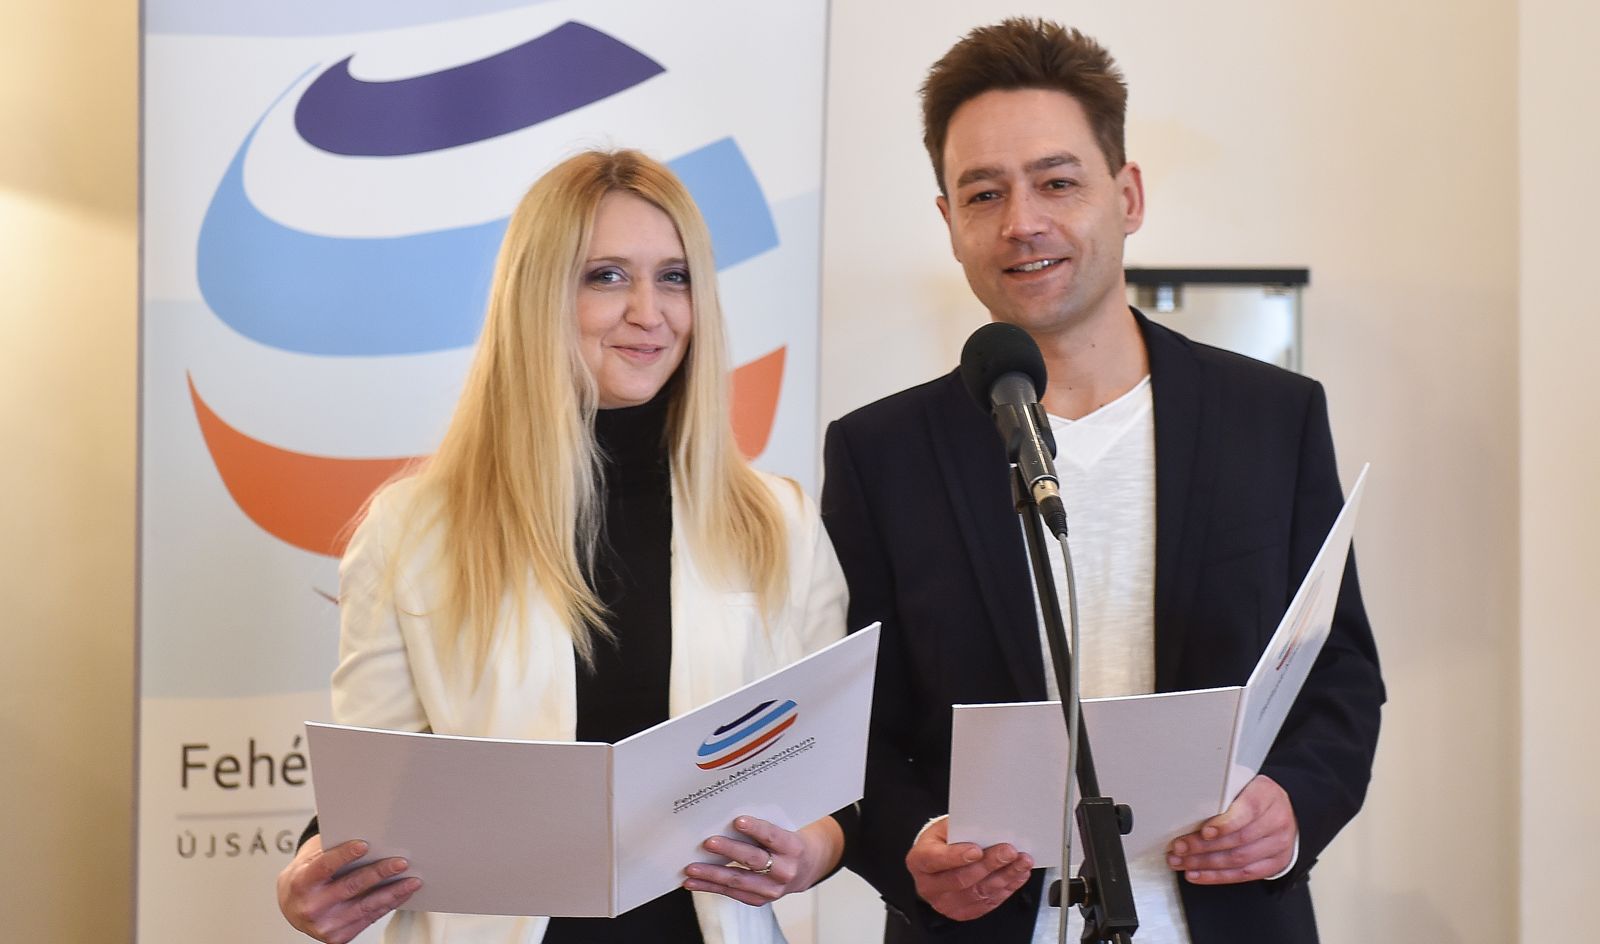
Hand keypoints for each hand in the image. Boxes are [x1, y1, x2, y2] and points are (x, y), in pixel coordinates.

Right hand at [277, 835, 420, 942]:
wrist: (291, 906)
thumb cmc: (306, 876)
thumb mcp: (310, 858)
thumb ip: (332, 848)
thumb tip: (368, 834)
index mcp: (300, 882)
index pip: (324, 866)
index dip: (344, 855)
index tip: (365, 844)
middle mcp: (311, 906)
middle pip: (351, 886)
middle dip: (379, 873)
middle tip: (401, 862)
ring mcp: (324, 925)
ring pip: (365, 906)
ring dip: (392, 893)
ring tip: (412, 881)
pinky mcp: (337, 937)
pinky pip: (368, 919)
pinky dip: (387, 905)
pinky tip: (400, 894)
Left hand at [683, 815, 842, 905]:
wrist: (807, 868)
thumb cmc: (789, 843)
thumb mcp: (785, 829)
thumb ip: (762, 828)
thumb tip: (727, 817)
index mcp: (793, 848)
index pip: (773, 836)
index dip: (756, 829)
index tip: (738, 821)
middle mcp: (784, 871)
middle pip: (753, 860)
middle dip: (729, 851)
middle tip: (708, 843)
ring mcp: (772, 889)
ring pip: (738, 881)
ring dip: (712, 875)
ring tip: (691, 869)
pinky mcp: (759, 900)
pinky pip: (732, 893)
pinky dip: (711, 887)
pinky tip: (694, 882)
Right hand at [905, 816, 1033, 921]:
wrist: (936, 861)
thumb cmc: (941, 841)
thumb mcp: (943, 828)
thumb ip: (960, 828)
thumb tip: (985, 825)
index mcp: (919, 860)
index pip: (936, 860)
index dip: (957, 856)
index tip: (977, 850)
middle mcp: (929, 885)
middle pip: (961, 879)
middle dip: (989, 864)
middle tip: (1009, 852)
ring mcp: (944, 902)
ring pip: (978, 892)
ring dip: (1004, 877)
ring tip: (1021, 862)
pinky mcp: (962, 912)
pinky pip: (987, 903)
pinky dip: (1006, 889)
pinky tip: (1017, 875)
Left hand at [1167, 774, 1296, 883]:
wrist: (1284, 811)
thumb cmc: (1257, 796)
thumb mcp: (1244, 784)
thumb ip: (1223, 793)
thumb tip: (1189, 805)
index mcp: (1267, 795)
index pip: (1248, 810)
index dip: (1225, 823)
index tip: (1204, 831)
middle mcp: (1276, 821)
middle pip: (1239, 839)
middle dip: (1203, 846)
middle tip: (1179, 847)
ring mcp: (1278, 845)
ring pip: (1238, 859)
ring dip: (1204, 863)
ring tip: (1181, 862)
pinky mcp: (1274, 864)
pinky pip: (1243, 875)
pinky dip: (1216, 876)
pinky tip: (1197, 874)